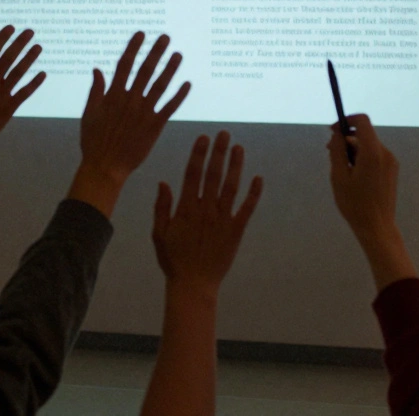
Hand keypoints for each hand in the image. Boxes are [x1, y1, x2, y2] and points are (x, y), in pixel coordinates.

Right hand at [0, 26, 44, 170]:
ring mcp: (0, 95)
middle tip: (30, 31)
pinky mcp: (8, 109)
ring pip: (18, 72)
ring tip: (38, 47)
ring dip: (29, 58)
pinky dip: (34, 83)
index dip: (2, 37)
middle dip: (19, 43)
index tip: (11, 27)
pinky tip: (43, 74)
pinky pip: (24, 93)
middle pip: (7, 58)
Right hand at [70, 32, 190, 216]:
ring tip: (179, 55)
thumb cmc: (93, 142)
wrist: (105, 166)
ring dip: (170, 69)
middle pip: (145, 70)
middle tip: (166, 37)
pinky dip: (179, 95)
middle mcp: (130, 100)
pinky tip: (188, 84)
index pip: (125, 64)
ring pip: (160, 85)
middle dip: (156, 52)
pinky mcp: (155, 126)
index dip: (133, 48)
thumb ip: (96, 90)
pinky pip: (170, 107)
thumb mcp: (89, 113)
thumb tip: (97, 69)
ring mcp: (143, 112)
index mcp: (113, 95)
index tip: (141, 34)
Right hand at [152, 132, 263, 296]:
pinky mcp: (236, 231)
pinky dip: (253, 193)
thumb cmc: (173, 260)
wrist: (193, 285)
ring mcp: (222, 220)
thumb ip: (162, 207)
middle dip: (219, 152)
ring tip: (239, 147)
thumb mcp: (159, 234)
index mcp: (186, 209)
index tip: (204, 138)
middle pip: (213, 175)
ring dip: (236, 166)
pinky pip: (246, 209)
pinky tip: (258, 178)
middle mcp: (206, 210)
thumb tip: (164, 182)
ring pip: (231, 187)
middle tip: (224, 133)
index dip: (198, 154)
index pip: (193, 174)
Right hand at [328, 114, 399, 242]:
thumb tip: (337, 134)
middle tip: (330, 152)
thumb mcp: (339, 177)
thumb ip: (337, 151)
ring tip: (341, 169)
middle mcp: (385, 153)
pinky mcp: (392, 170)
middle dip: (346, 139)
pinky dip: (362, 158)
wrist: (377, 227)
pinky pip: (375, 155)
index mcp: (373, 153)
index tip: (332, 131)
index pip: (363, 121)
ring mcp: (391, 162)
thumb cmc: (354, 204)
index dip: (347, 121)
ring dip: (353, 150)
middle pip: (365, 134)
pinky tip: (353, 176)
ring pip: (369, 146)